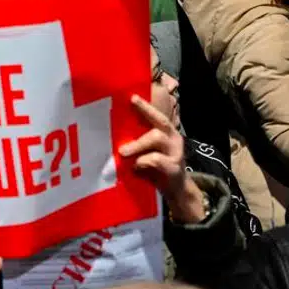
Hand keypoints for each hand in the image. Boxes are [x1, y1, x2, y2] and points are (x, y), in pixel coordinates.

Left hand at [118, 96, 205, 223]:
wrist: (177, 191)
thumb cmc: (157, 169)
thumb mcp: (147, 152)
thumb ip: (136, 142)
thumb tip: (111, 135)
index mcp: (167, 132)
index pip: (156, 115)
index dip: (145, 106)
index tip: (132, 98)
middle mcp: (174, 139)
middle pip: (159, 123)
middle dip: (140, 124)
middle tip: (121, 124)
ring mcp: (176, 153)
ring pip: (156, 138)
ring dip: (137, 144)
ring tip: (123, 152)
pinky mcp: (174, 169)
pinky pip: (156, 160)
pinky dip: (142, 162)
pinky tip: (134, 168)